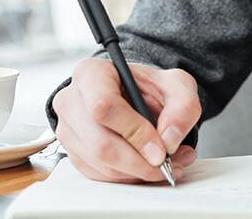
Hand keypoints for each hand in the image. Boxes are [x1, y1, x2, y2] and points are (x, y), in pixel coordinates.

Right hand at [52, 58, 200, 182]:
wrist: (137, 97)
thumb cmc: (150, 87)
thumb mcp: (177, 86)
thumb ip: (183, 107)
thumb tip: (169, 139)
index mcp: (91, 73)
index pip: (103, 106)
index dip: (134, 132)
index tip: (161, 149)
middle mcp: (71, 101)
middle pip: (100, 143)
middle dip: (139, 162)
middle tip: (168, 164)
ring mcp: (68, 130)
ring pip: (100, 164)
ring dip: (138, 172)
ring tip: (168, 164)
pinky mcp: (74, 153)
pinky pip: (99, 176)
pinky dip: (128, 177)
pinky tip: (148, 166)